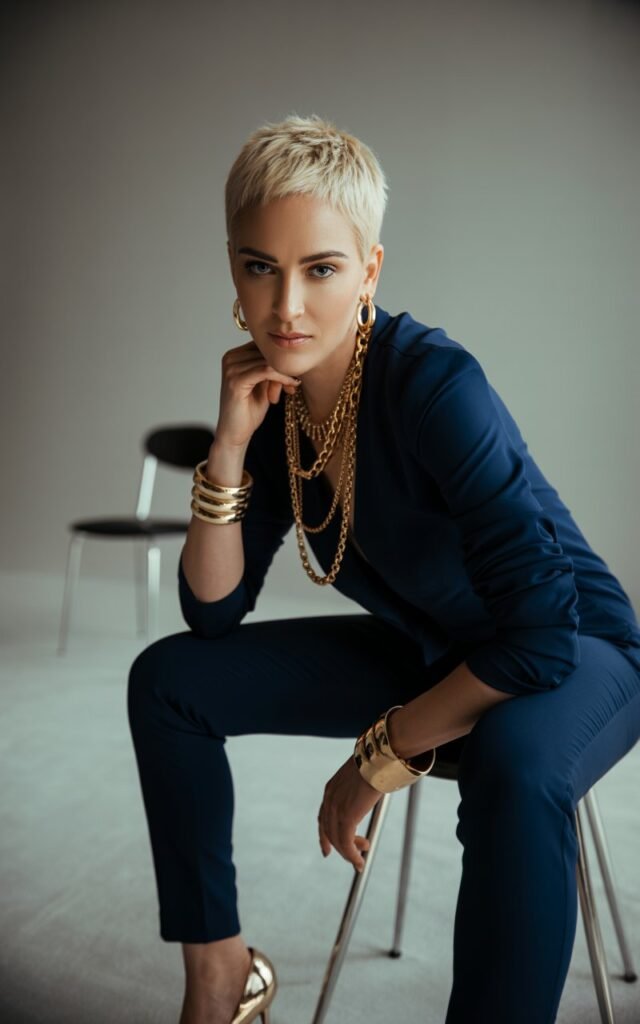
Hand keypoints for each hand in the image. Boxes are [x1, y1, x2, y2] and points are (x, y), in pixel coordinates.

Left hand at [317, 755, 381, 871]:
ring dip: (349, 853)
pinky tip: (359, 862)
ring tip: (361, 858)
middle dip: (341, 847)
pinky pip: (346, 843)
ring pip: (337, 840)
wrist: (379, 757)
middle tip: (356, 855)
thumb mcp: (363, 776)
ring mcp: (336, 808)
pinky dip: (352, 856)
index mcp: (331, 789)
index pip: (323, 817)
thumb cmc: (378, 763)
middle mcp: (329, 799)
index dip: (325, 835)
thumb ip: (362, 787)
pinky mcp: (346, 816)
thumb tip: (374, 789)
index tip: (328, 850)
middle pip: (328, 831)